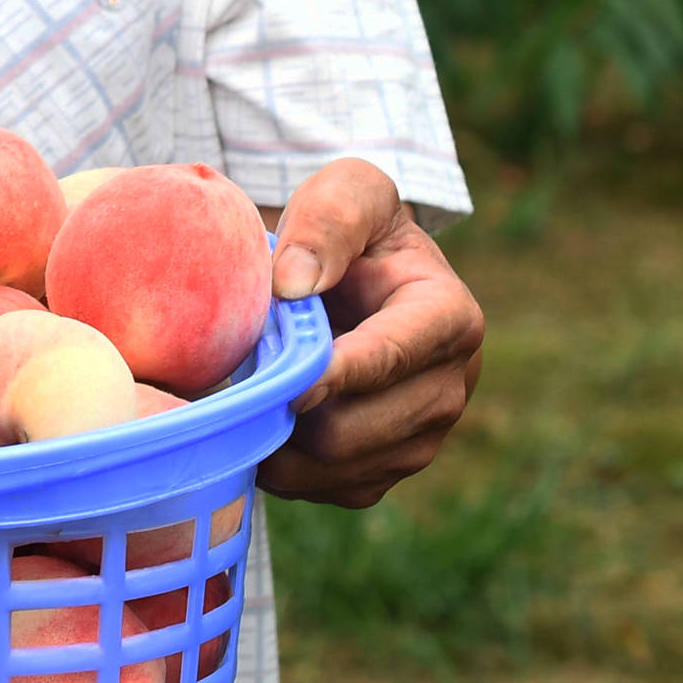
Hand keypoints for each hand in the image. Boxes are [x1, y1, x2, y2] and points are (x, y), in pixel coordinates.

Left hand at [258, 155, 483, 509]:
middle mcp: (450, 387)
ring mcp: (424, 437)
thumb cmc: (348, 228)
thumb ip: (329, 219)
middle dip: (286, 407)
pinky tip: (265, 420)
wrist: (352, 279)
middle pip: (351, 428)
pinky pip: (326, 490)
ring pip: (333, 466)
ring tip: (246, 392)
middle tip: (232, 376)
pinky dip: (284, 466)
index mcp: (450, 317)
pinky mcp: (389, 471)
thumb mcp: (348, 192)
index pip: (389, 358)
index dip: (332, 375)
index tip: (281, 380)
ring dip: (277, 438)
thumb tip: (294, 286)